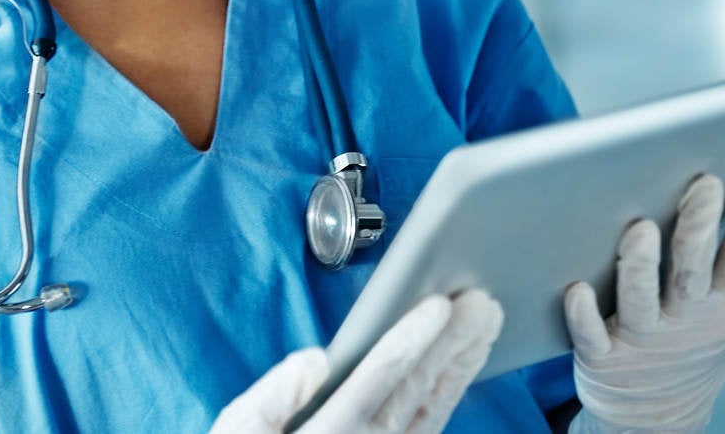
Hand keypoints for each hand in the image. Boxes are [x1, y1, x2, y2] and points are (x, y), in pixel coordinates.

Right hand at [210, 290, 502, 433]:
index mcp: (327, 431)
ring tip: (485, 327)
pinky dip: (449, 392)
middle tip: (482, 304)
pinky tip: (461, 368)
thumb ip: (270, 400)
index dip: (411, 338)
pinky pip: (429, 424)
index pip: (378, 376)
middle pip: (416, 386)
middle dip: (451, 342)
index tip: (439, 305)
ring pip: (432, 406)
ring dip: (461, 364)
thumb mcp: (238, 432)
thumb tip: (313, 359)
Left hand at [565, 168, 724, 433]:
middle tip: (702, 185)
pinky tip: (577, 290)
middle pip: (692, 271)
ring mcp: (644, 341)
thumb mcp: (723, 311)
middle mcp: (686, 321)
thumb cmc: (687, 345)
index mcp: (719, 305)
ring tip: (641, 229)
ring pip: (641, 300)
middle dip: (698, 228)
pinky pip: (590, 334)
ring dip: (640, 264)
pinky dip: (584, 314)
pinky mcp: (603, 359)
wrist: (657, 422)